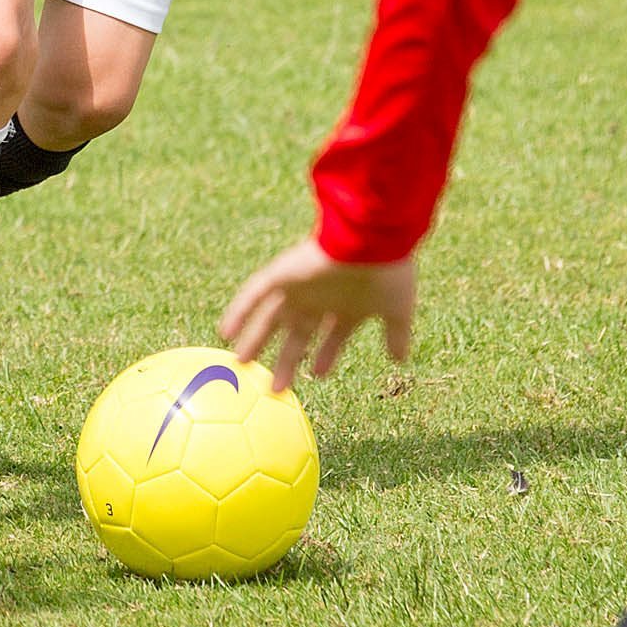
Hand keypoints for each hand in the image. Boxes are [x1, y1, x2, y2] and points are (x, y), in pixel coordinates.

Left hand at [217, 237, 416, 392]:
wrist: (375, 237)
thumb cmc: (388, 271)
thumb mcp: (397, 310)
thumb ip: (396, 335)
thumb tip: (400, 361)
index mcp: (346, 305)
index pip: (332, 335)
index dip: (325, 355)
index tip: (317, 376)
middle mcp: (321, 297)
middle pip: (298, 332)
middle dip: (287, 360)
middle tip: (276, 389)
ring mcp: (300, 285)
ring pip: (271, 316)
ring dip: (255, 339)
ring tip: (240, 364)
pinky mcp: (284, 272)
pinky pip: (254, 292)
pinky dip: (240, 310)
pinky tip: (226, 332)